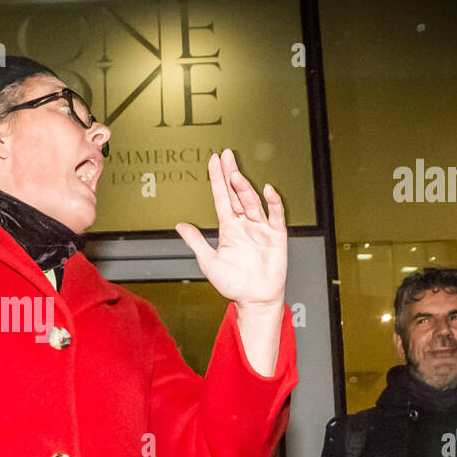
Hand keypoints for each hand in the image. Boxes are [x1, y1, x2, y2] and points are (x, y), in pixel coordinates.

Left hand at [175, 149, 287, 309]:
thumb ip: (196, 242)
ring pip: (252, 203)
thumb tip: (180, 226)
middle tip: (226, 156)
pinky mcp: (276, 236)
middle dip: (230, 175)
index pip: (222, 199)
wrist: (255, 300)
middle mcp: (244, 224)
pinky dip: (273, 203)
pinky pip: (275, 216)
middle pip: (237, 194)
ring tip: (235, 174)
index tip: (213, 162)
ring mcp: (261, 228)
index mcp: (229, 228)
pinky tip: (267, 190)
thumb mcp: (208, 262)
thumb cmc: (234, 284)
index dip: (217, 181)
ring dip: (244, 188)